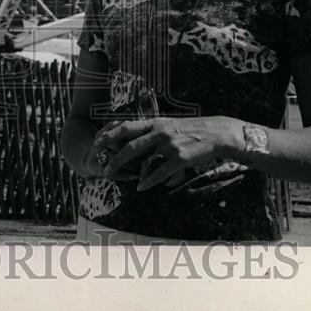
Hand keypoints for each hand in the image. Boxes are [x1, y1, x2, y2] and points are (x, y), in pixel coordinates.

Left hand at [94, 117, 234, 190]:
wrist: (215, 133)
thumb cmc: (190, 129)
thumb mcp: (168, 124)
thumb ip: (151, 129)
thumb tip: (134, 135)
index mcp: (155, 123)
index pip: (126, 127)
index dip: (109, 135)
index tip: (96, 142)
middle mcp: (159, 132)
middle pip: (129, 145)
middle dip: (112, 156)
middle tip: (100, 166)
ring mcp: (169, 146)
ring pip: (141, 159)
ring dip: (125, 169)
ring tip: (114, 177)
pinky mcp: (180, 159)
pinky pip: (160, 173)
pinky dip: (148, 181)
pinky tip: (140, 187)